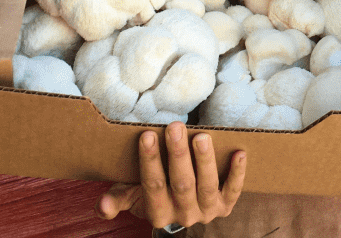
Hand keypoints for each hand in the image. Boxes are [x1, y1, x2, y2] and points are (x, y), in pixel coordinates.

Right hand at [95, 123, 245, 227]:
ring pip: (206, 186)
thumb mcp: (133, 195)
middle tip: (175, 126)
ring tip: (202, 137)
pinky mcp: (225, 205)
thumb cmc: (154, 192)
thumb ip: (118, 198)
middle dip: (178, 155)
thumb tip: (101, 207)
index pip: (152, 185)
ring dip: (205, 161)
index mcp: (157, 212)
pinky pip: (233, 190)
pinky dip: (237, 173)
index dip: (150, 161)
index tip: (148, 134)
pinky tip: (239, 153)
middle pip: (181, 184)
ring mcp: (206, 211)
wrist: (180, 211)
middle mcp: (183, 214)